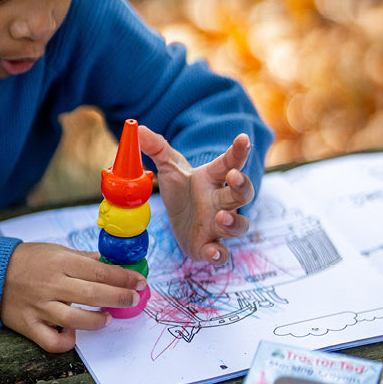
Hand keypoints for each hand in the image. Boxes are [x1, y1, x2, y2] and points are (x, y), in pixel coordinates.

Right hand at [0, 242, 145, 352]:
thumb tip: (111, 264)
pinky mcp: (28, 325)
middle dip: (119, 297)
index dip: (123, 277)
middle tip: (133, 299)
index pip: (99, 271)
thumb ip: (84, 259)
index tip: (139, 281)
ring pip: (75, 320)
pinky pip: (50, 341)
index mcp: (60, 262)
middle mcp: (50, 284)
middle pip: (93, 294)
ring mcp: (39, 307)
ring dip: (97, 321)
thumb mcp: (56, 250)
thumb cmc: (28, 260)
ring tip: (108, 318)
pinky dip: (66, 342)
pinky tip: (75, 335)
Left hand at [139, 127, 253, 264]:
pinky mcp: (209, 246)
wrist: (178, 218)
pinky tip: (212, 252)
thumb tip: (138, 128)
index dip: (238, 151)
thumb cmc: (181, 190)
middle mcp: (221, 201)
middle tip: (234, 177)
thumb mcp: (167, 167)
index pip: (230, 162)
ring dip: (234, 222)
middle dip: (242, 185)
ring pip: (238, 225)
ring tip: (222, 217)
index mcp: (213, 178)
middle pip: (242, 193)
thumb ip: (156, 148)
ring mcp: (218, 225)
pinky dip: (219, 255)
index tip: (243, 138)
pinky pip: (222, 254)